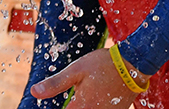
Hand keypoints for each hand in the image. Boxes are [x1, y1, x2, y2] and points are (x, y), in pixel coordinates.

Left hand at [30, 48, 145, 108]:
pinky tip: (95, 96)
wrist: (133, 65)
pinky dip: (95, 105)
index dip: (59, 108)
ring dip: (84, 105)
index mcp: (82, 106)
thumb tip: (34, 92)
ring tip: (86, 93)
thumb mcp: (76, 70)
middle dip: (72, 106)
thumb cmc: (103, 65)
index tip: (57, 101)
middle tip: (76, 93)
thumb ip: (55, 84)